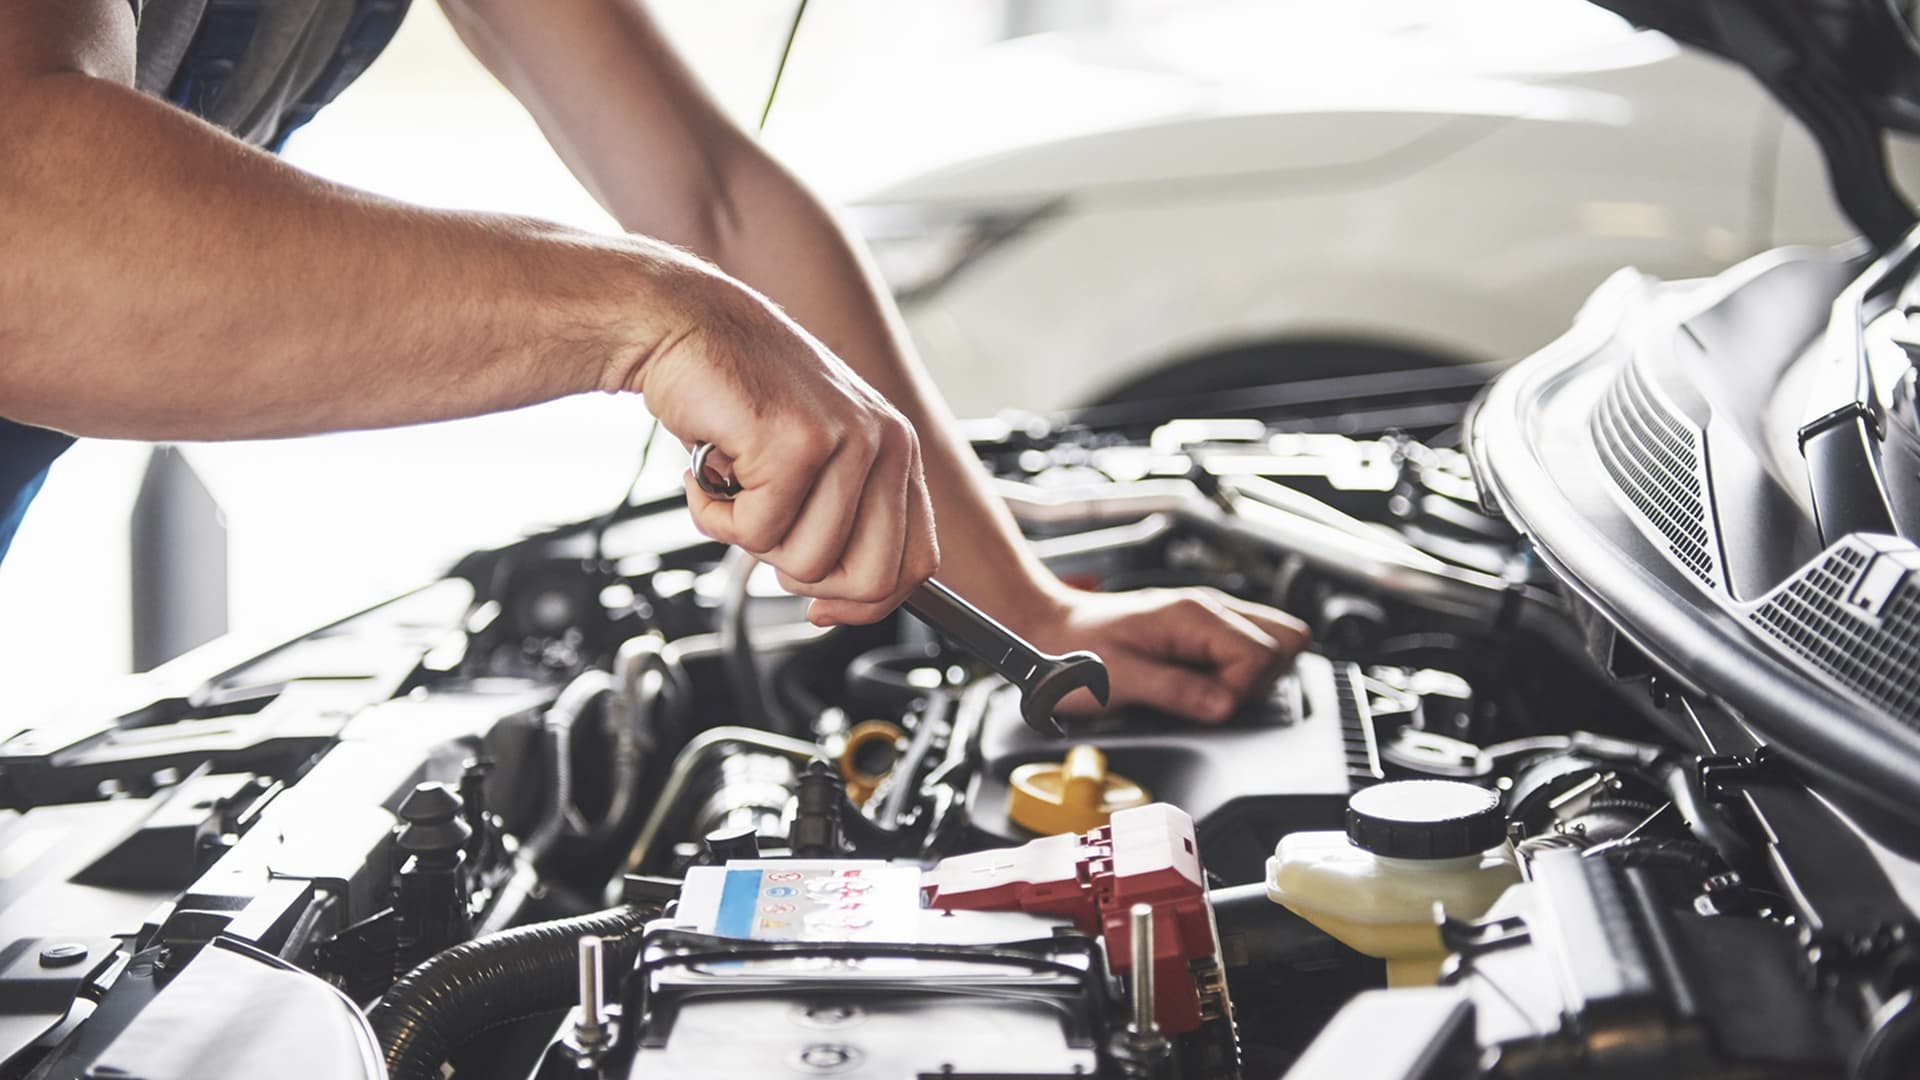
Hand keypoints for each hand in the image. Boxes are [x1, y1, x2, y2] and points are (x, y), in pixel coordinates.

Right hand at [635, 273, 937, 623]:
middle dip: (803, 577)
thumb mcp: (812, 461)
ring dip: (748, 537)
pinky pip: (757, 533)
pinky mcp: (797, 442)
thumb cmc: (739, 396)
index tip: (821, 607)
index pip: (917, 564)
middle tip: (763, 530)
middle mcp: (886, 443)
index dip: (867, 603)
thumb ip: (840, 521)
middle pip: (870, 579)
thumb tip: (837, 605)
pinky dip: (714, 514)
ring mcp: (847, 440)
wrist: (683, 326)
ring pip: (807, 563)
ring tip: (733, 484)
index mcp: (898, 451)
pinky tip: (708, 468)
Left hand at [1018, 586, 1310, 721]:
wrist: (1046, 630)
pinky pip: (1248, 646)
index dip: (1242, 691)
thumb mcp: (1119, 680)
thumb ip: (1176, 692)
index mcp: (1193, 616)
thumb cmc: (1071, 651)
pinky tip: (1205, 684)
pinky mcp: (1202, 630)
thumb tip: (1224, 707)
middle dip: (1259, 681)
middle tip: (1213, 698)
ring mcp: (1208, 617)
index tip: (1208, 707)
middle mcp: (1208, 609)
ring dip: (1254, 676)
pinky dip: (1239, 671)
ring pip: (1275, 641)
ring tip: (1208, 692)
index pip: (1261, 654)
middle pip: (1285, 641)